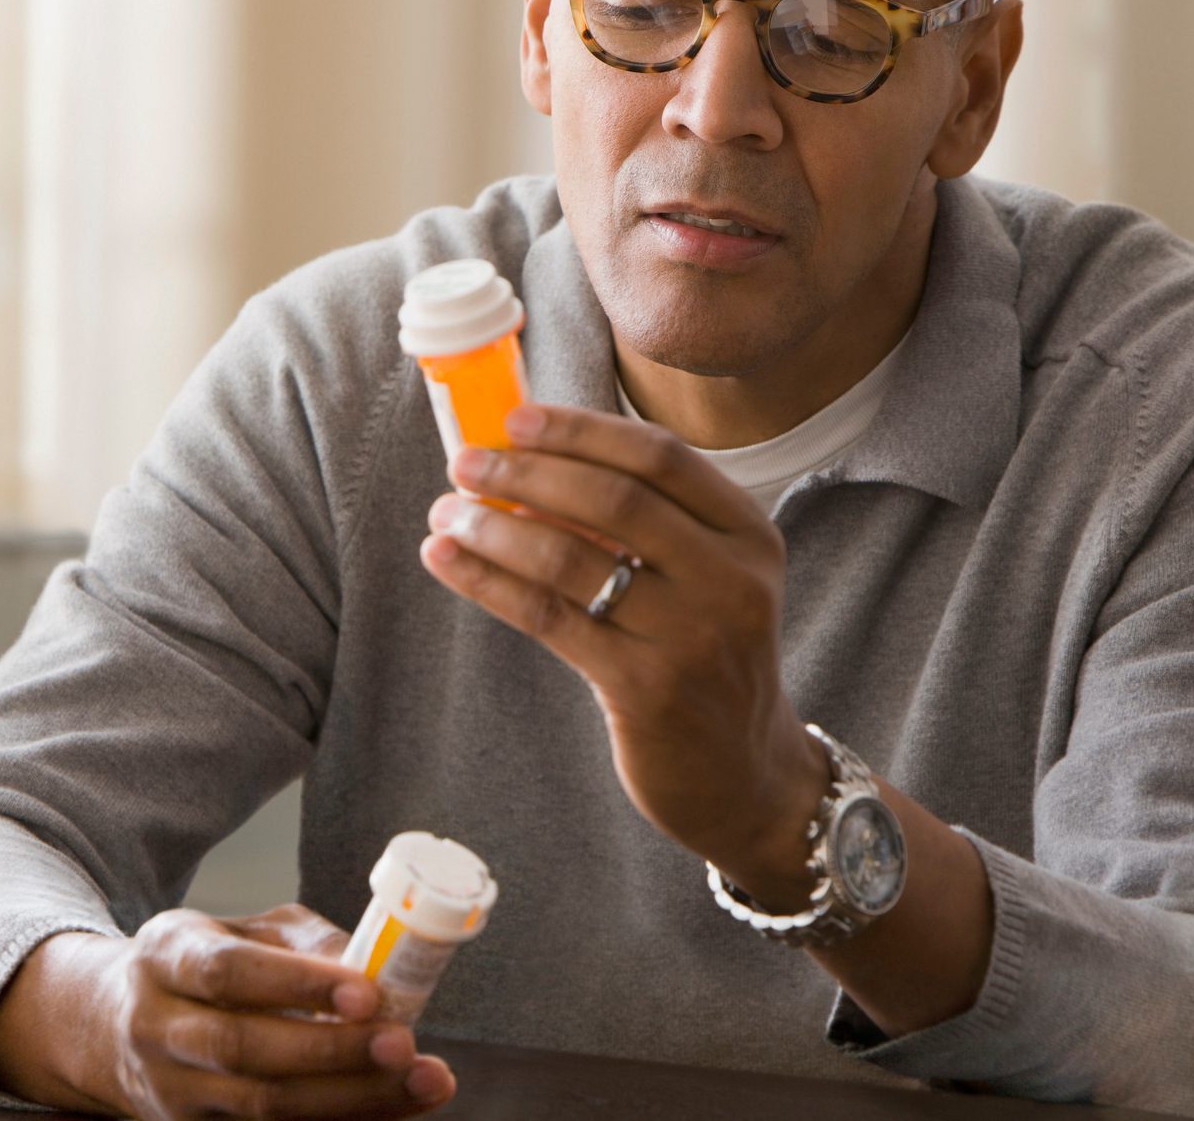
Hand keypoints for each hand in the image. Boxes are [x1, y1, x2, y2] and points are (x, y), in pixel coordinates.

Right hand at [0, 904, 455, 1117]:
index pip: (229, 971)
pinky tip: (390, 1111)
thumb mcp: (242, 931)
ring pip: (260, 1107)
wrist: (118, 1026)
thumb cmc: (205, 966)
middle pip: (244, 1048)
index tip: (368, 991)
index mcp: (166, 955)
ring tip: (422, 1080)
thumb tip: (374, 967)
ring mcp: (169, 1091)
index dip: (299, 985)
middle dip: (332, 1051)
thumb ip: (304, 943)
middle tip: (404, 1043)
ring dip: (349, 1099)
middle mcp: (157, 1026)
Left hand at [421, 404, 828, 903]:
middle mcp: (731, 581)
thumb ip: (643, 522)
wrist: (742, 773)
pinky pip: (549, 618)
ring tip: (445, 514)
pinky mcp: (646, 689)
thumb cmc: (702, 655)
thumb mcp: (706, 578)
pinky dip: (489, 581)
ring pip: (571, 560)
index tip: (515, 419)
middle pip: (614, 500)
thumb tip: (527, 459)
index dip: (581, 431)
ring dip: (495, 528)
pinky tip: (447, 560)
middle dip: (527, 473)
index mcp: (748, 535)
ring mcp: (692, 637)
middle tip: (463, 463)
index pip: (660, 457)